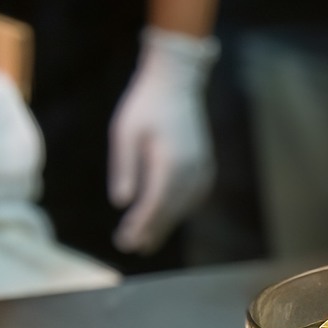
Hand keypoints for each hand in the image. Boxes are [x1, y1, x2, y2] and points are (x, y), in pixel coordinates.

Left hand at [108, 27, 221, 253]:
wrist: (177, 81)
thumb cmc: (145, 104)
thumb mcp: (124, 132)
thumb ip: (124, 167)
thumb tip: (121, 202)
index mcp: (169, 162)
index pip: (154, 204)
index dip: (140, 226)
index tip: (124, 240)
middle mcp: (190, 168)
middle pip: (170, 210)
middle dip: (151, 230)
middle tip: (130, 246)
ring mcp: (202, 166)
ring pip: (184, 205)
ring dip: (166, 223)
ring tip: (146, 239)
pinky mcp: (206, 162)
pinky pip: (195, 195)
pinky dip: (181, 208)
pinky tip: (169, 215)